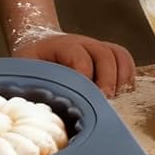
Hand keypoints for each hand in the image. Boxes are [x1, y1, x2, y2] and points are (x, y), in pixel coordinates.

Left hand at [11, 31, 135, 96]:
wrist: (39, 43)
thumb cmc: (31, 63)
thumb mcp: (26, 71)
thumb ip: (34, 84)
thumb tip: (41, 111)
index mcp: (62, 45)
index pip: (80, 59)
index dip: (85, 81)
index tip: (85, 102)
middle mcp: (84, 43)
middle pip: (105, 55)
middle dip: (107, 82)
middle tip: (104, 104)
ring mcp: (98, 47)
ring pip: (119, 56)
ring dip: (121, 79)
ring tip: (114, 100)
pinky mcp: (107, 54)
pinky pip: (125, 60)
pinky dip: (128, 77)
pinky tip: (121, 94)